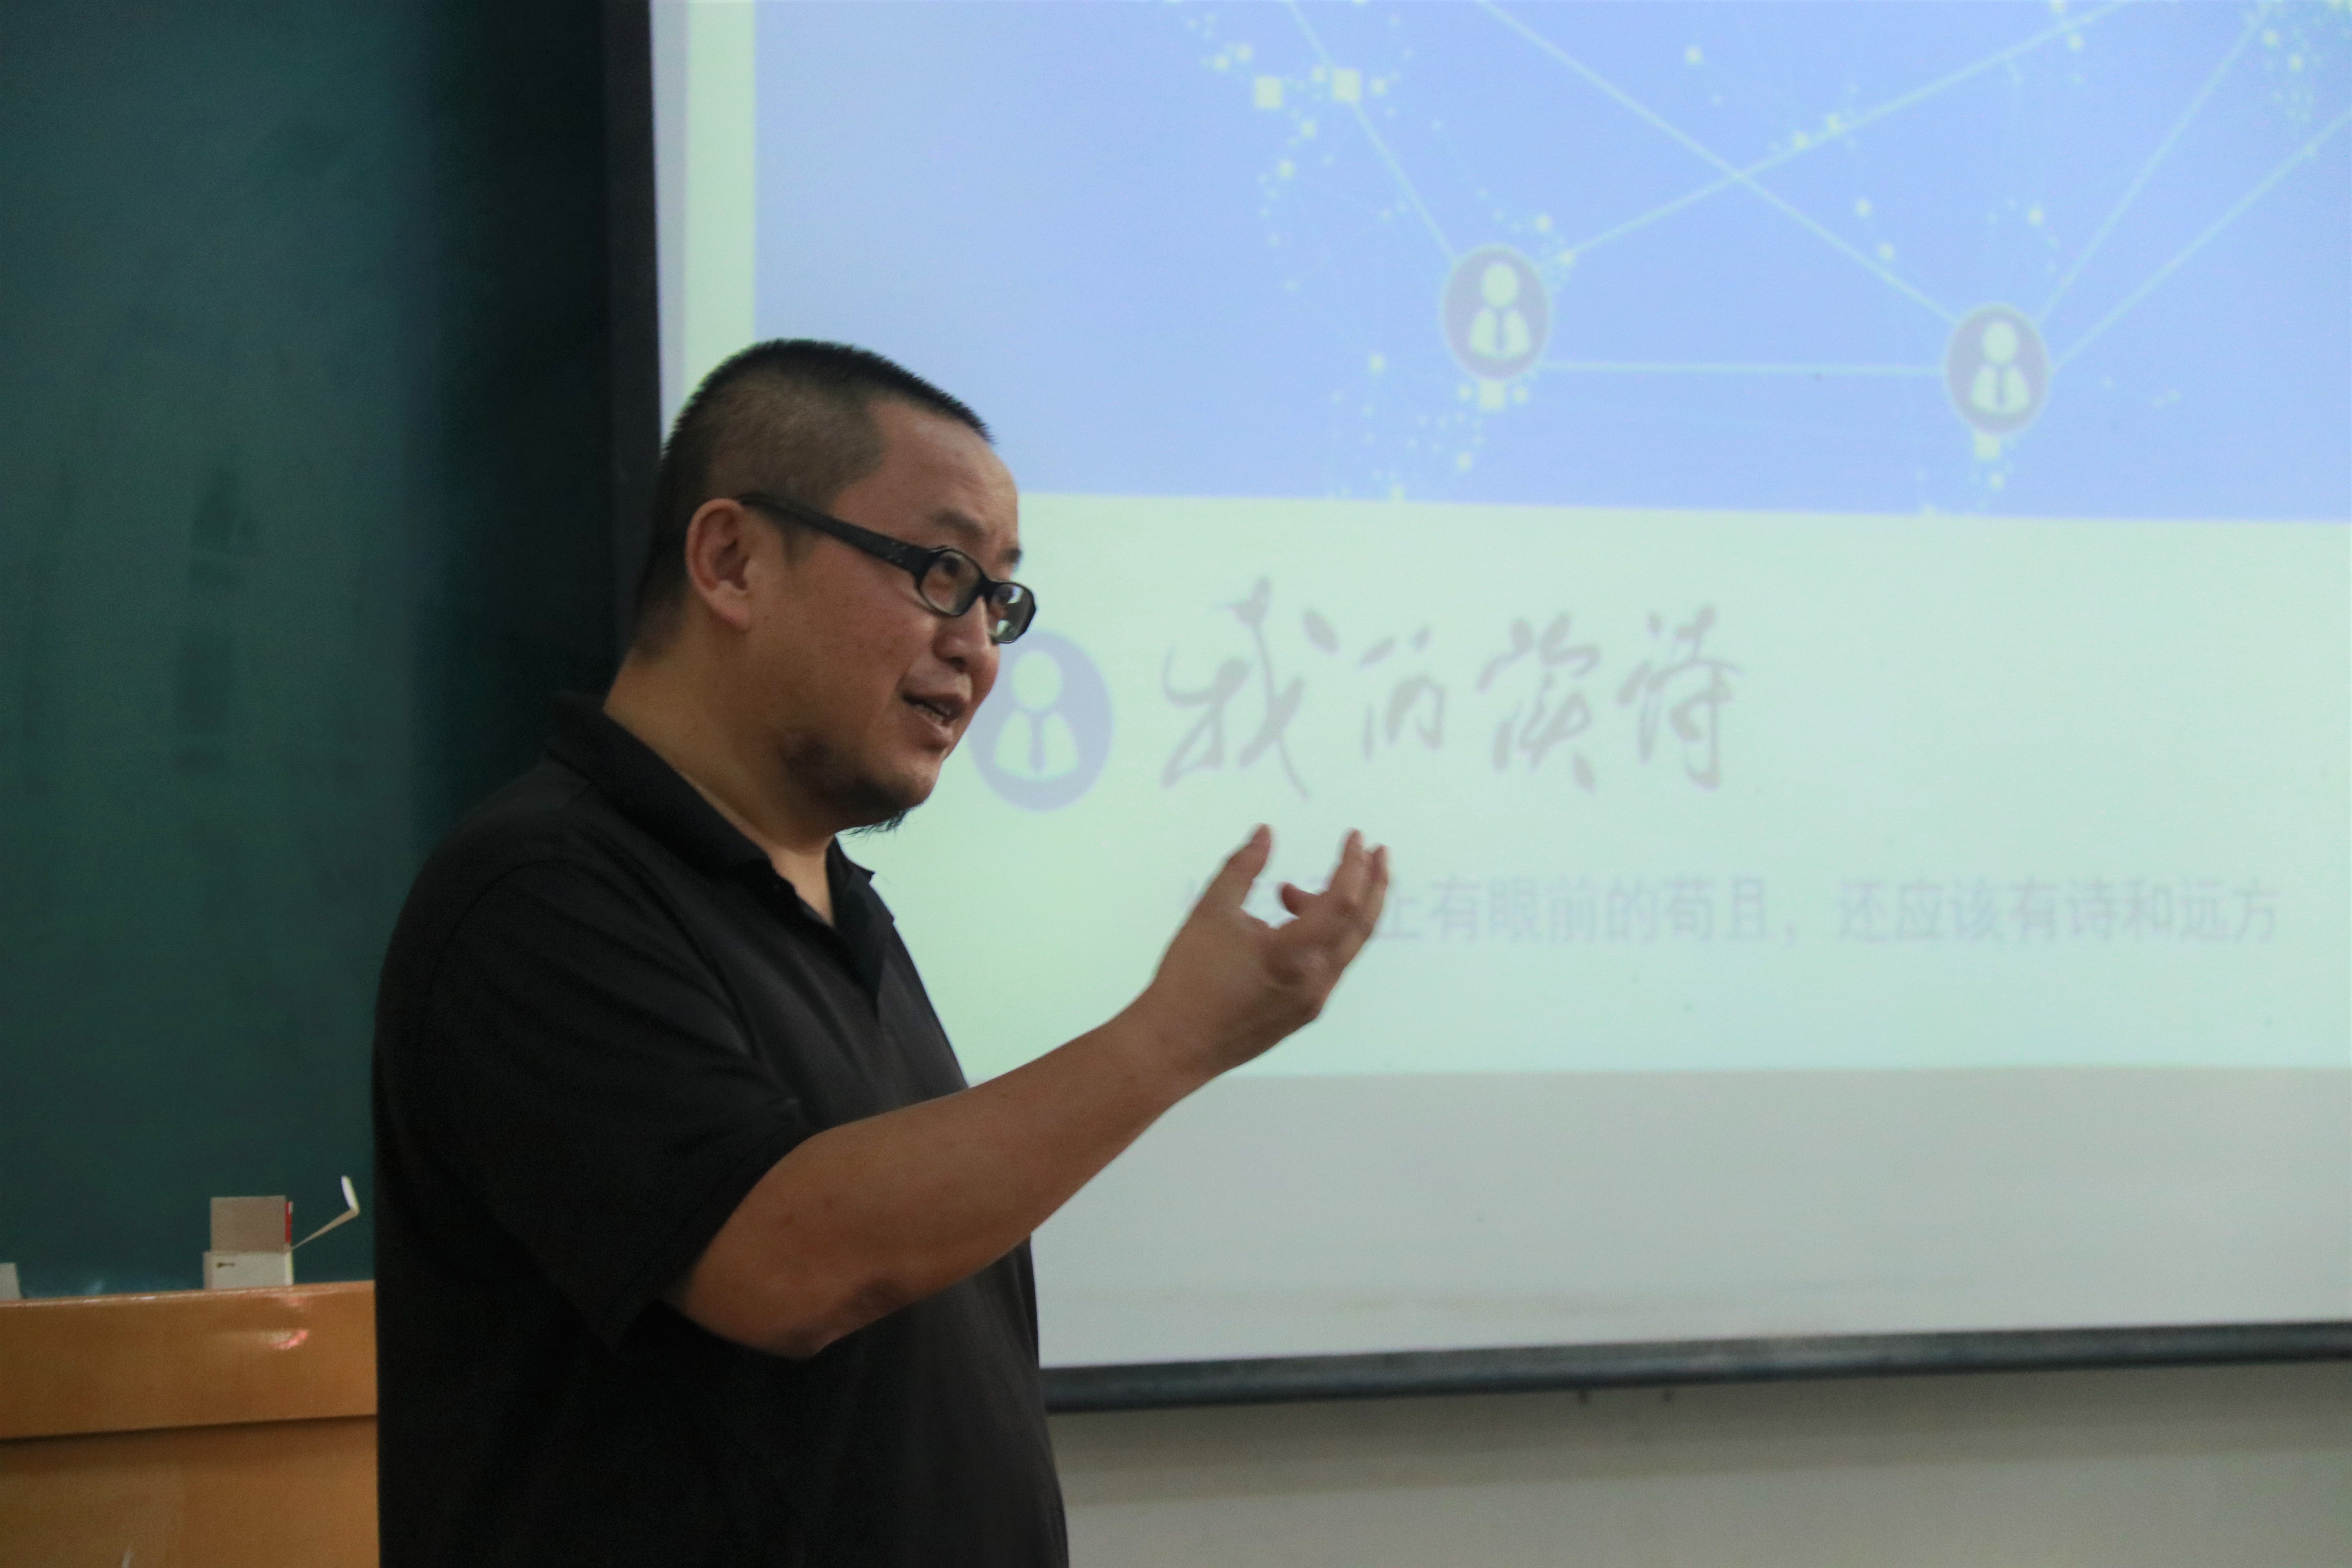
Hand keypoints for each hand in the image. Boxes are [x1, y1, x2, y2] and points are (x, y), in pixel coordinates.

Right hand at [1132, 827, 1389, 1082]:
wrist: (1174, 1045)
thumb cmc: (1189, 977)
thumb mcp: (1210, 912)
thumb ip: (1242, 868)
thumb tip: (1265, 833)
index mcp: (1293, 955)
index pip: (1343, 901)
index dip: (1353, 864)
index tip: (1355, 836)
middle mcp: (1315, 981)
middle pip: (1363, 925)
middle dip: (1375, 884)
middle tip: (1376, 851)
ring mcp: (1314, 1001)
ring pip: (1344, 946)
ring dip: (1337, 911)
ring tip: (1288, 892)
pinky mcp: (1304, 1013)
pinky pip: (1327, 966)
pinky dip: (1320, 937)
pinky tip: (1283, 926)